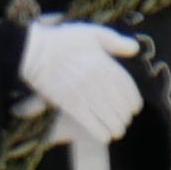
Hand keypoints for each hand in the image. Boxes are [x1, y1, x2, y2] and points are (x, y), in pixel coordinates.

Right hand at [17, 17, 141, 144]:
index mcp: (106, 65)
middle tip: (123, 120)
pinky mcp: (70, 104)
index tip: (134, 108)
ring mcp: (85, 93)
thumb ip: (115, 41)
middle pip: (122, 107)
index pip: (129, 90)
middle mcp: (99, 81)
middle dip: (125, 117)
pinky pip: (93, 125)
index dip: (134, 102)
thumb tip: (135, 49)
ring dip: (117, 127)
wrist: (35, 51)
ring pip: (111, 119)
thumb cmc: (63, 41)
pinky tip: (105, 136)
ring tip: (116, 130)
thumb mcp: (92, 33)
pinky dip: (102, 133)